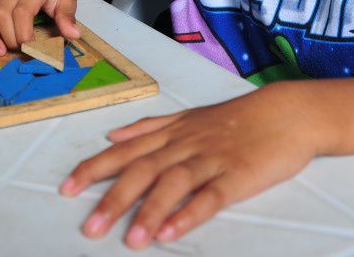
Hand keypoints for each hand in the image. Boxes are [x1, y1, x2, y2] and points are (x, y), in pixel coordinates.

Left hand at [61, 84, 315, 248]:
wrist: (287, 112)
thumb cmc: (238, 117)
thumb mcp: (188, 116)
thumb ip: (149, 128)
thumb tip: (113, 135)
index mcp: (171, 132)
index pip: (124, 151)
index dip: (94, 169)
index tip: (66, 188)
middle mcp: (185, 145)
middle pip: (142, 170)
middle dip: (113, 198)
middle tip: (89, 227)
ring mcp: (211, 159)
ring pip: (173, 183)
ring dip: (149, 211)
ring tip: (130, 240)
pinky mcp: (238, 175)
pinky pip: (210, 196)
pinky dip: (189, 214)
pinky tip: (171, 232)